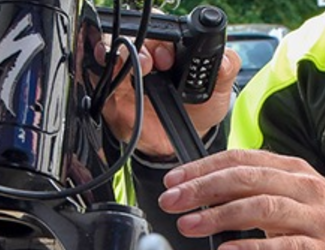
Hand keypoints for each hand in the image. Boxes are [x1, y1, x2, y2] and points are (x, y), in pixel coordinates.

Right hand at [98, 40, 239, 157]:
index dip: (163, 38)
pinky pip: (98, 80)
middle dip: (140, 46)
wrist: (179, 146)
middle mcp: (145, 57)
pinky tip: (112, 81)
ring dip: (117, 55)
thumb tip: (226, 61)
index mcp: (170, 48)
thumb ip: (225, 71)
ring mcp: (126, 75)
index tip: (170, 57)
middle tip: (151, 64)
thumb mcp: (218, 91)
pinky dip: (100, 76)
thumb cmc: (197, 111)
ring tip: (130, 67)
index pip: (160, 29)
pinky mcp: (111, 95)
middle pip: (131, 35)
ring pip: (110, 52)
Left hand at [157, 149, 324, 249]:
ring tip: (191, 224)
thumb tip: (202, 192)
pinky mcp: (322, 249)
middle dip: (203, 189)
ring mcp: (315, 217)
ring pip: (262, 207)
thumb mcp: (290, 195)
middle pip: (246, 179)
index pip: (241, 160)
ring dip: (220, 216)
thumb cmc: (320, 223)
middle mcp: (304, 188)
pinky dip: (253, 248)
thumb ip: (254, 188)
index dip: (203, 168)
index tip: (174, 182)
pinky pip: (284, 247)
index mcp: (292, 169)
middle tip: (173, 202)